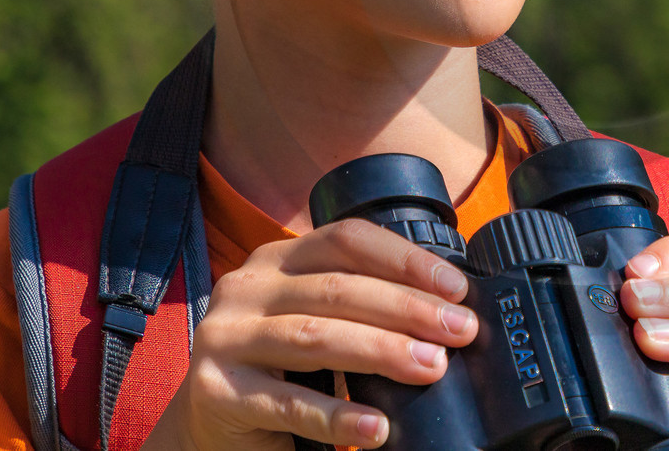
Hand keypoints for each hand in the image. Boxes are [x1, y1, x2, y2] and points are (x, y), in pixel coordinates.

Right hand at [142, 218, 476, 450]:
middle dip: (407, 308)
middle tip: (459, 331)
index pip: (347, 240)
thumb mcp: (315, 321)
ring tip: (431, 367)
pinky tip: (375, 427)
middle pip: (338, 287)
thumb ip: (361, 306)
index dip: (404, 260)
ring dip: (381, 351)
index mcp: (276, 260)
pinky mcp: (216, 391)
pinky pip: (287, 403)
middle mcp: (246, 288)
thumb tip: (446, 313)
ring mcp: (226, 337)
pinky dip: (337, 415)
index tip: (455, 288)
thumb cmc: (279, 371)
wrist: (208, 428)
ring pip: (315, 336)